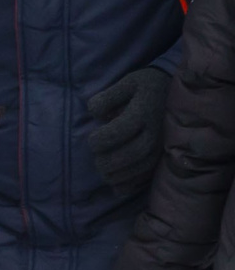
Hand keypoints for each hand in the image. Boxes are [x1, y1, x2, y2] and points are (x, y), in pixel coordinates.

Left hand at [88, 66, 170, 193]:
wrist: (177, 91)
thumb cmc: (145, 87)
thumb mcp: (126, 83)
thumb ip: (107, 98)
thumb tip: (96, 115)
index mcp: (143, 111)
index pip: (120, 130)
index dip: (102, 139)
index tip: (92, 139)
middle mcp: (156, 130)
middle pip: (133, 153)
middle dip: (110, 162)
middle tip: (97, 161)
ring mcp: (163, 144)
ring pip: (143, 167)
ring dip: (120, 176)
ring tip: (105, 174)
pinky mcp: (164, 155)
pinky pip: (151, 174)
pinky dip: (133, 184)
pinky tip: (118, 186)